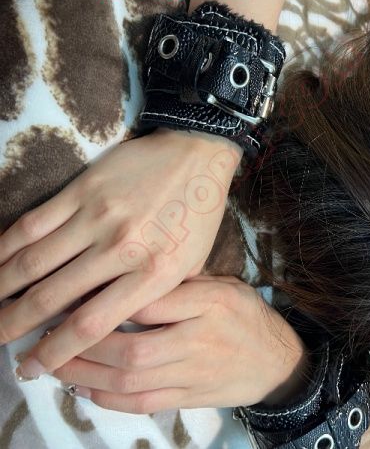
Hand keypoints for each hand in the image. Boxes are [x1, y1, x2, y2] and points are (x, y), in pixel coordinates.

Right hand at [0, 129, 241, 379]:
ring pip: (32, 263)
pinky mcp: (82, 190)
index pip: (91, 325)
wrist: (197, 154)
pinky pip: (32, 225)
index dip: (54, 352)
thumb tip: (117, 329)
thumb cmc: (197, 215)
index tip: (34, 368)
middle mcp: (122, 248)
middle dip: (15, 327)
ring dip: (1, 291)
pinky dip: (4, 249)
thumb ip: (158, 298)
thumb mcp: (192, 266)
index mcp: (155, 274)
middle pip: (51, 299)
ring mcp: (98, 217)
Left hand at [53, 277, 307, 412]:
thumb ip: (183, 281)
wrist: (276, 361)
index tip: (76, 293)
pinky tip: (84, 389)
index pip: (152, 299)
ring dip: (86, 374)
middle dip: (85, 345)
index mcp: (212, 301)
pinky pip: (143, 402)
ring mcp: (195, 372)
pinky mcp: (190, 397)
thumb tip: (127, 274)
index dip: (109, 299)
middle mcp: (202, 338)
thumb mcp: (225, 284)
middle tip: (50, 334)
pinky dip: (108, 398)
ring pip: (131, 380)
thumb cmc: (246, 315)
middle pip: (134, 347)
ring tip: (54, 364)